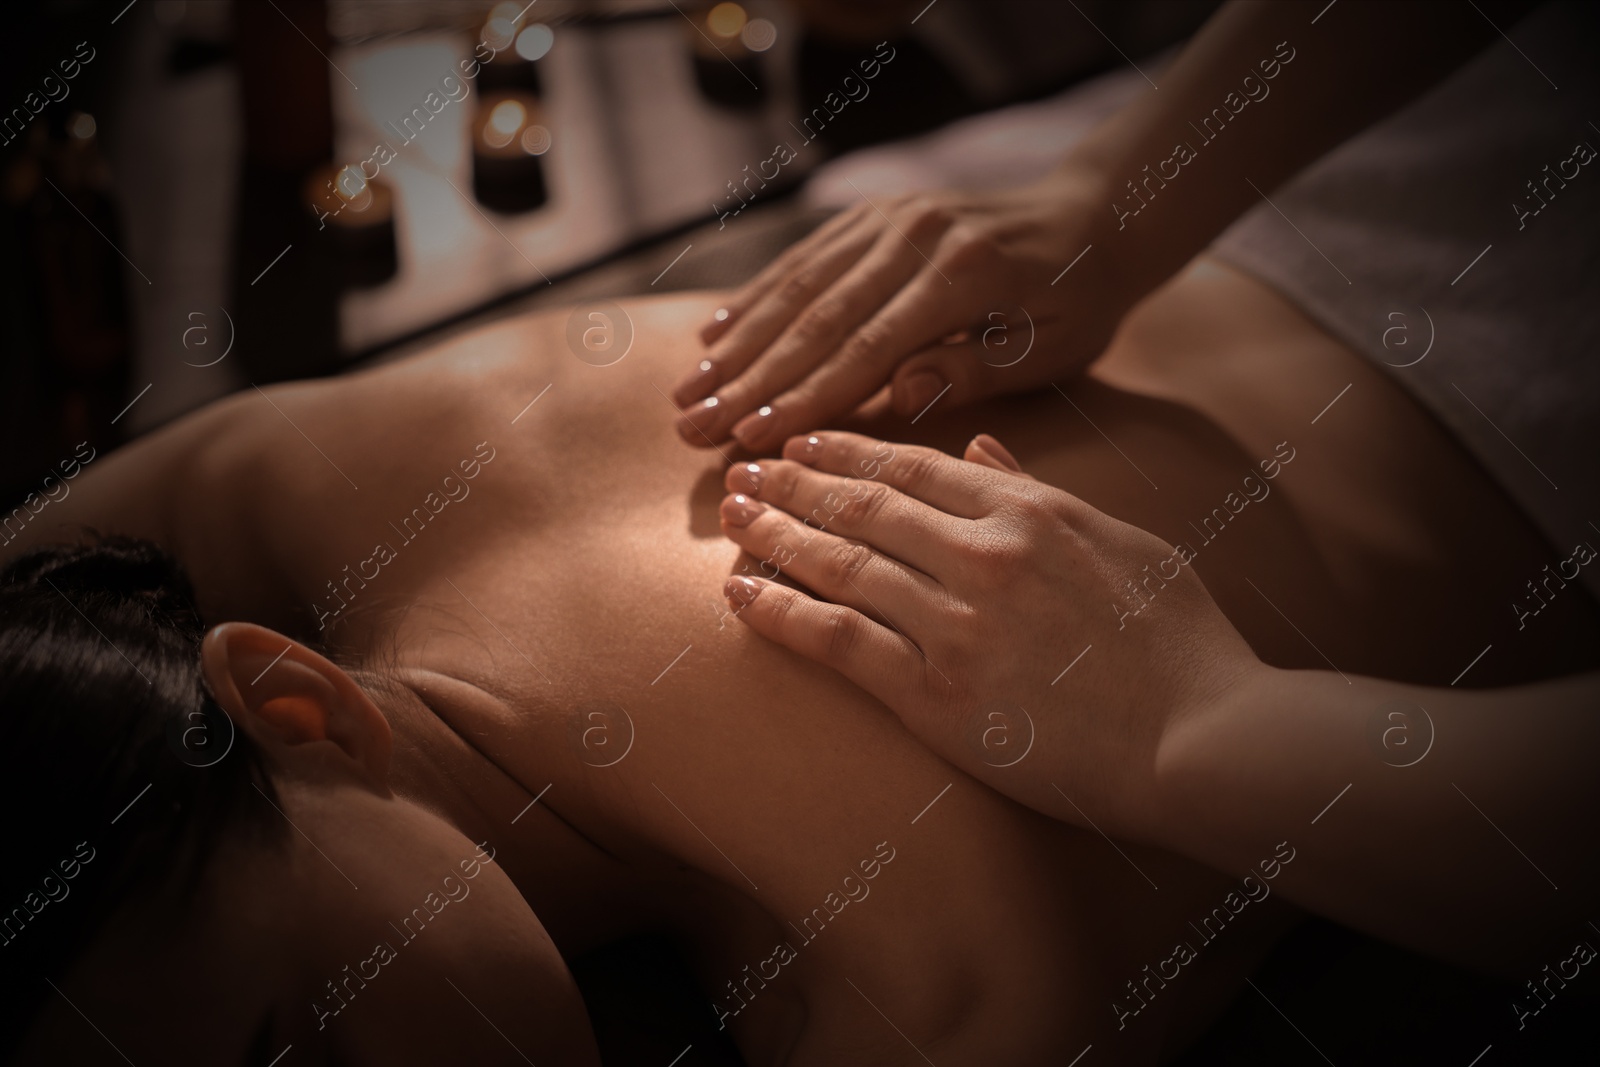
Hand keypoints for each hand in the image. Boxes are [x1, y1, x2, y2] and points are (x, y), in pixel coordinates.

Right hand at [672, 172, 1130, 452]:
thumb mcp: (1049, 349)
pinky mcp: (874, 213)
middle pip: (815, 317)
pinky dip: (755, 297)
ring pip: (797, 286)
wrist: (1093, 216)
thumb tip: (895, 397)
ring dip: (736, 344)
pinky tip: (714, 335)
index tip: (749, 442)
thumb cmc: (1076, 303)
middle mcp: (914, 235)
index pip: (866, 347)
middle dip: (747, 380)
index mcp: (961, 274)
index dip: (802, 398)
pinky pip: (805, 259)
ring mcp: (889, 217)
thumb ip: (971, 369)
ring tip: (686, 394)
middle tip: (690, 429)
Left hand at [715, 431, 1258, 838]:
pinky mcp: (935, 694)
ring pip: (840, 563)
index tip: (805, 442)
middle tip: (746, 469)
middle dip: (795, 482)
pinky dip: (782, 613)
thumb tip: (980, 446)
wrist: (1200, 737)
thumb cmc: (1179, 643)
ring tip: (731, 516)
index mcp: (1031, 511)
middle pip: (864, 506)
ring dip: (775, 535)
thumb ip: (1042, 492)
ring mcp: (955, 623)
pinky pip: (839, 641)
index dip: (849, 451)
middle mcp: (983, 554)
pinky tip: (740, 596)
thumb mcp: (1125, 541)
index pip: (915, 466)